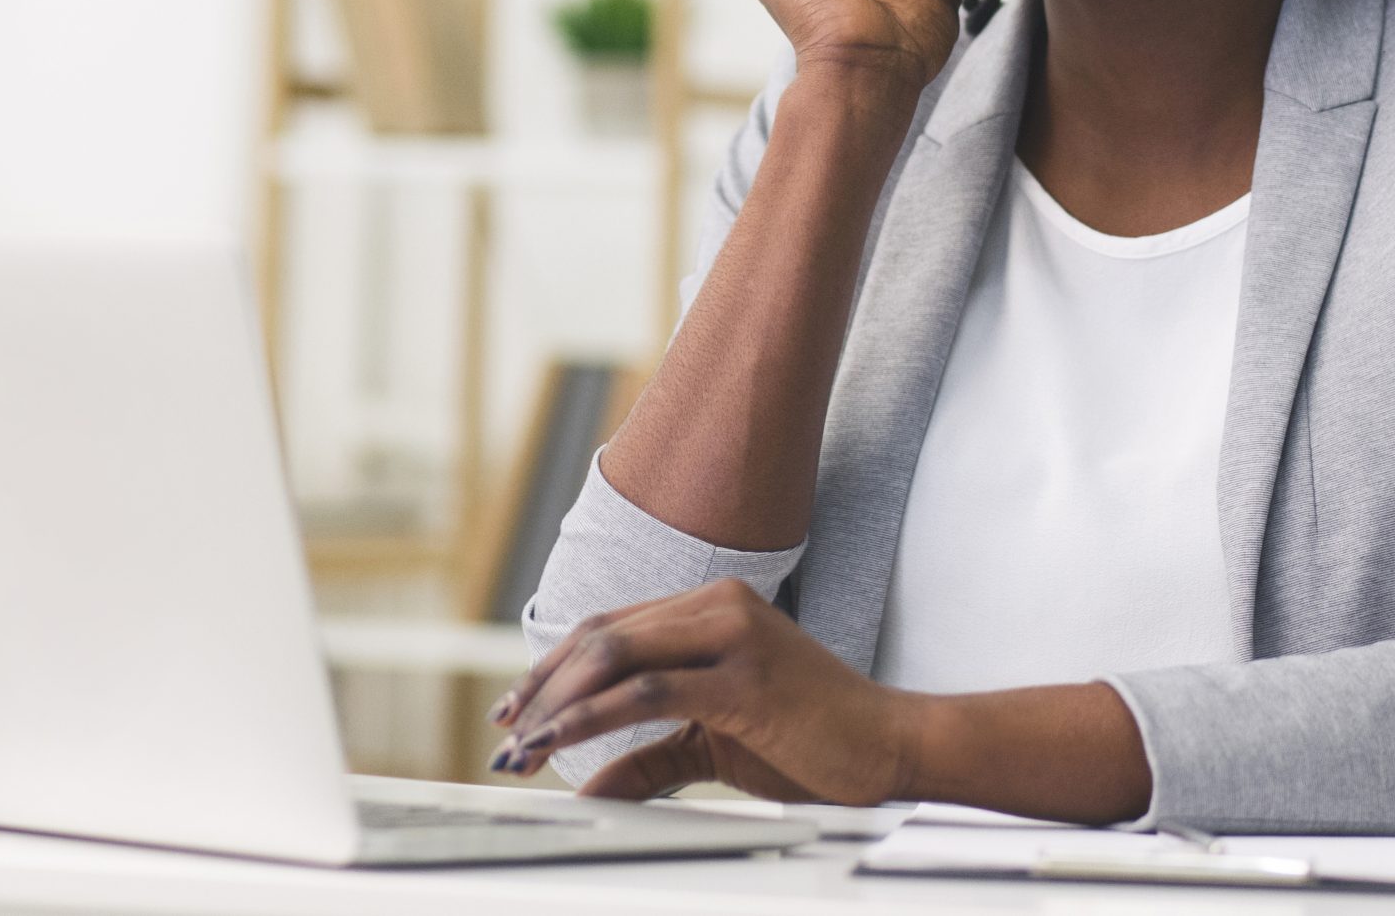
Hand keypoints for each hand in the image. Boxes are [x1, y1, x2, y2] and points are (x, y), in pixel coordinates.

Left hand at [485, 578, 919, 804]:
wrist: (891, 748)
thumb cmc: (812, 742)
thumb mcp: (715, 745)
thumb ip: (651, 759)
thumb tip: (588, 790)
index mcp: (713, 606)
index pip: (611, 627)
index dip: (554, 668)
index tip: (514, 709)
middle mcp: (719, 605)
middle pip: (602, 636)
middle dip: (541, 688)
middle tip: (503, 734)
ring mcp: (733, 635)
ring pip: (617, 655)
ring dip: (556, 706)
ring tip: (521, 746)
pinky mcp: (743, 678)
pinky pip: (648, 693)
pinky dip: (594, 720)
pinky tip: (562, 745)